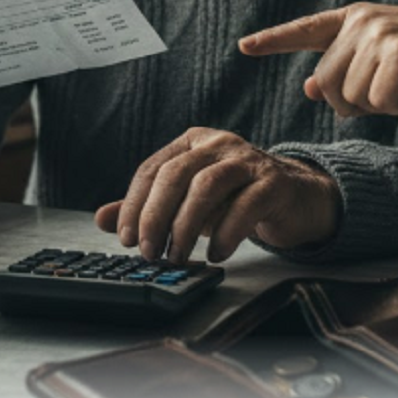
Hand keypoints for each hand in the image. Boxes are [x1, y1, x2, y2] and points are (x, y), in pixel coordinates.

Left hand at [94, 127, 340, 263]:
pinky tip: (216, 253)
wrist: (296, 199)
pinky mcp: (275, 182)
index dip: (135, 204)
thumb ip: (147, 208)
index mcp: (193, 142)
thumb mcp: (188, 202)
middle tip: (148, 251)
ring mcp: (248, 160)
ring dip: (186, 225)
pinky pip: (246, 204)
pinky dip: (226, 232)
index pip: (153, 168)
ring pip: (207, 185)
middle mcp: (219, 143)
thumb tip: (101, 218)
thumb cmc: (236, 199)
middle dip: (156, 215)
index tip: (127, 238)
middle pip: (176, 173)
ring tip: (178, 255)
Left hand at [239, 3, 397, 116]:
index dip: (273, 39)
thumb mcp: (381, 60)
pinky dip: (396, 106)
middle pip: (325, 84)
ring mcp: (379, 34)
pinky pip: (377, 101)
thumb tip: (307, 88)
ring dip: (378, 105)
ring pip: (350, 97)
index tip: (243, 46)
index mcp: (353, 18)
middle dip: (351, 103)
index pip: (305, 29)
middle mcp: (361, 21)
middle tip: (384, 95)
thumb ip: (344, 69)